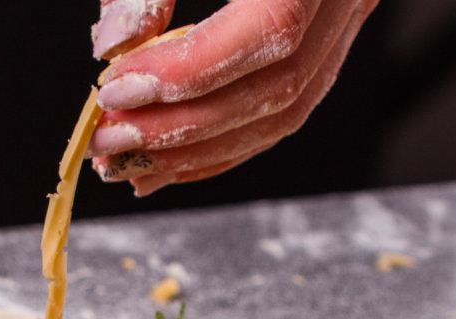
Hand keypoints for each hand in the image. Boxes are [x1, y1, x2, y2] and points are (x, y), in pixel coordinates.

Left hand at [86, 0, 378, 194]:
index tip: (115, 88)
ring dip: (198, 149)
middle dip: (184, 127)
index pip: (272, 26)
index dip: (189, 72)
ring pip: (287, 108)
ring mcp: (347, 10)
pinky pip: (285, 107)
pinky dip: (222, 145)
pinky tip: (166, 165)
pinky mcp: (327, 32)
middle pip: (279, 83)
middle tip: (108, 140)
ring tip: (125, 162)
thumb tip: (116, 45)